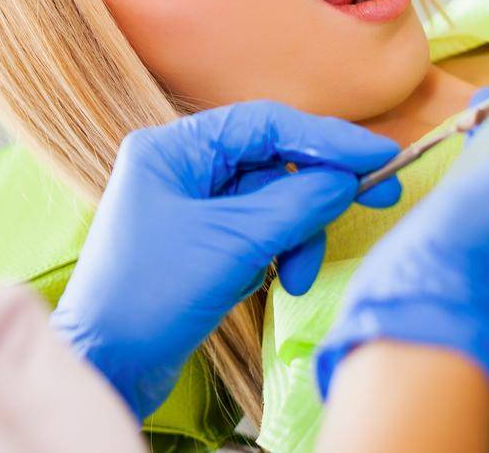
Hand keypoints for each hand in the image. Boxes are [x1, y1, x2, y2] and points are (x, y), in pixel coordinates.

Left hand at [50, 101, 401, 418]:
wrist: (107, 364)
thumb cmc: (151, 295)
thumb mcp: (232, 244)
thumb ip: (294, 205)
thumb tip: (347, 180)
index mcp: (172, 148)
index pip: (262, 123)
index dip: (326, 136)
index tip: (381, 154)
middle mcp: (180, 167)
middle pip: (271, 160)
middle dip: (315, 192)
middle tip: (380, 199)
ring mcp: (191, 205)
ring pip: (272, 200)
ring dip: (297, 234)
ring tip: (296, 276)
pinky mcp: (203, 242)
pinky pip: (258, 230)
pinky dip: (278, 252)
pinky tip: (277, 283)